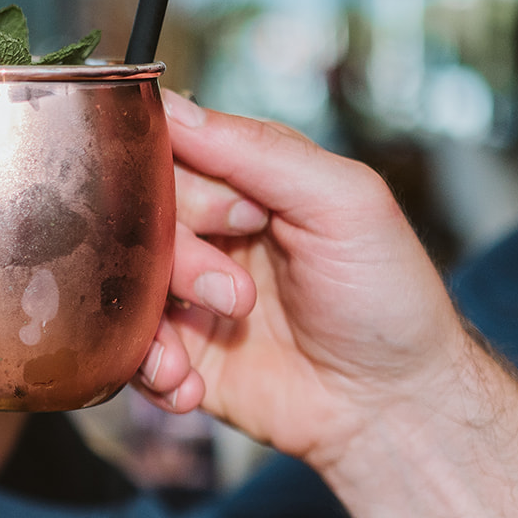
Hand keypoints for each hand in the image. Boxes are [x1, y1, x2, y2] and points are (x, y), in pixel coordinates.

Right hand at [134, 92, 471, 465]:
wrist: (396, 410)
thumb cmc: (389, 297)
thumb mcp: (345, 201)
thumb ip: (260, 149)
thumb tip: (171, 107)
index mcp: (242, 181)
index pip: (166, 152)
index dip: (179, 183)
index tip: (234, 219)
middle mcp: (206, 230)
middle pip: (136, 219)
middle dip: (181, 262)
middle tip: (237, 297)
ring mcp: (186, 293)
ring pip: (121, 285)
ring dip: (157, 322)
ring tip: (207, 349)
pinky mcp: (178, 351)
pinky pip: (126, 352)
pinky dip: (151, 371)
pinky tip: (189, 384)